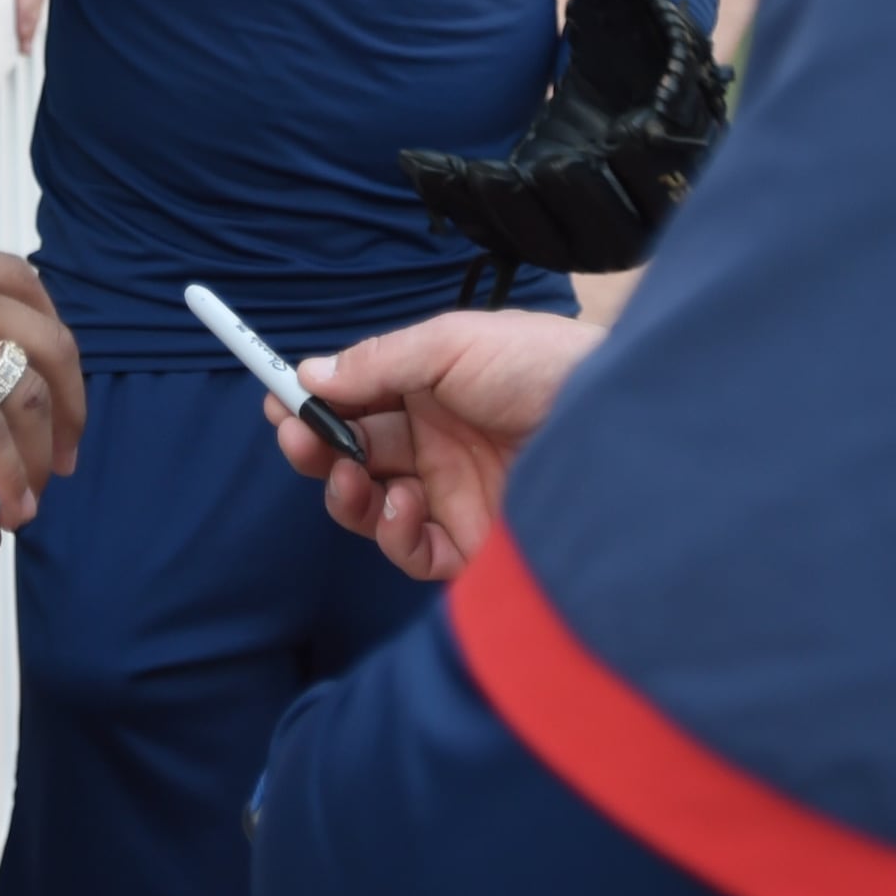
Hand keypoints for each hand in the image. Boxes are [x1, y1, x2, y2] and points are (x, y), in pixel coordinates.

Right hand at [0, 213, 84, 522]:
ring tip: (40, 490)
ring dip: (45, 447)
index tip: (53, 381)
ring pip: (28, 387)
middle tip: (66, 452)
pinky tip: (14, 503)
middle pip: (49, 341)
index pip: (25, 284)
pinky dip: (8, 469)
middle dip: (71, 402)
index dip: (50, 339)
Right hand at [267, 310, 600, 580]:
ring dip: (346, 492)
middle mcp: (440, 442)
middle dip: (316, 446)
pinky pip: (414, 552)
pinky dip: (394, 533)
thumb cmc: (545, 367)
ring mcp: (456, 495)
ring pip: (374, 506)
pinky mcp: (476, 547)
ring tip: (349, 473)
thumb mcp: (454, 344)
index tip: (276, 398)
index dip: (316, 402)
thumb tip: (308, 374)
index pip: (359, 399)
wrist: (618, 425)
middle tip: (296, 438)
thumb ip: (378, 362)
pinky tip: (404, 505)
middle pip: (356, 453)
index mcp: (435, 388)